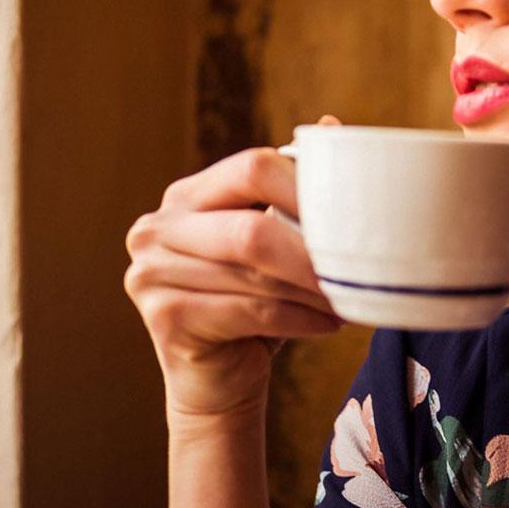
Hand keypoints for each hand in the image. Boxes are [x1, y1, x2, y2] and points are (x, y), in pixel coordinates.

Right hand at [124, 115, 343, 421]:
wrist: (219, 382)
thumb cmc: (253, 305)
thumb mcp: (275, 240)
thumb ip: (292, 188)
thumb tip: (334, 125)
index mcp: (186, 196)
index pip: (251, 167)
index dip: (307, 187)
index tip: (353, 213)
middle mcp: (157, 227)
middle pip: (251, 227)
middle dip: (311, 251)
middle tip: (358, 267)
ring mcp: (150, 273)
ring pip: (253, 275)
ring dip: (312, 291)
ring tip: (349, 298)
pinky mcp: (164, 317)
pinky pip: (250, 312)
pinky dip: (298, 319)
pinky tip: (327, 324)